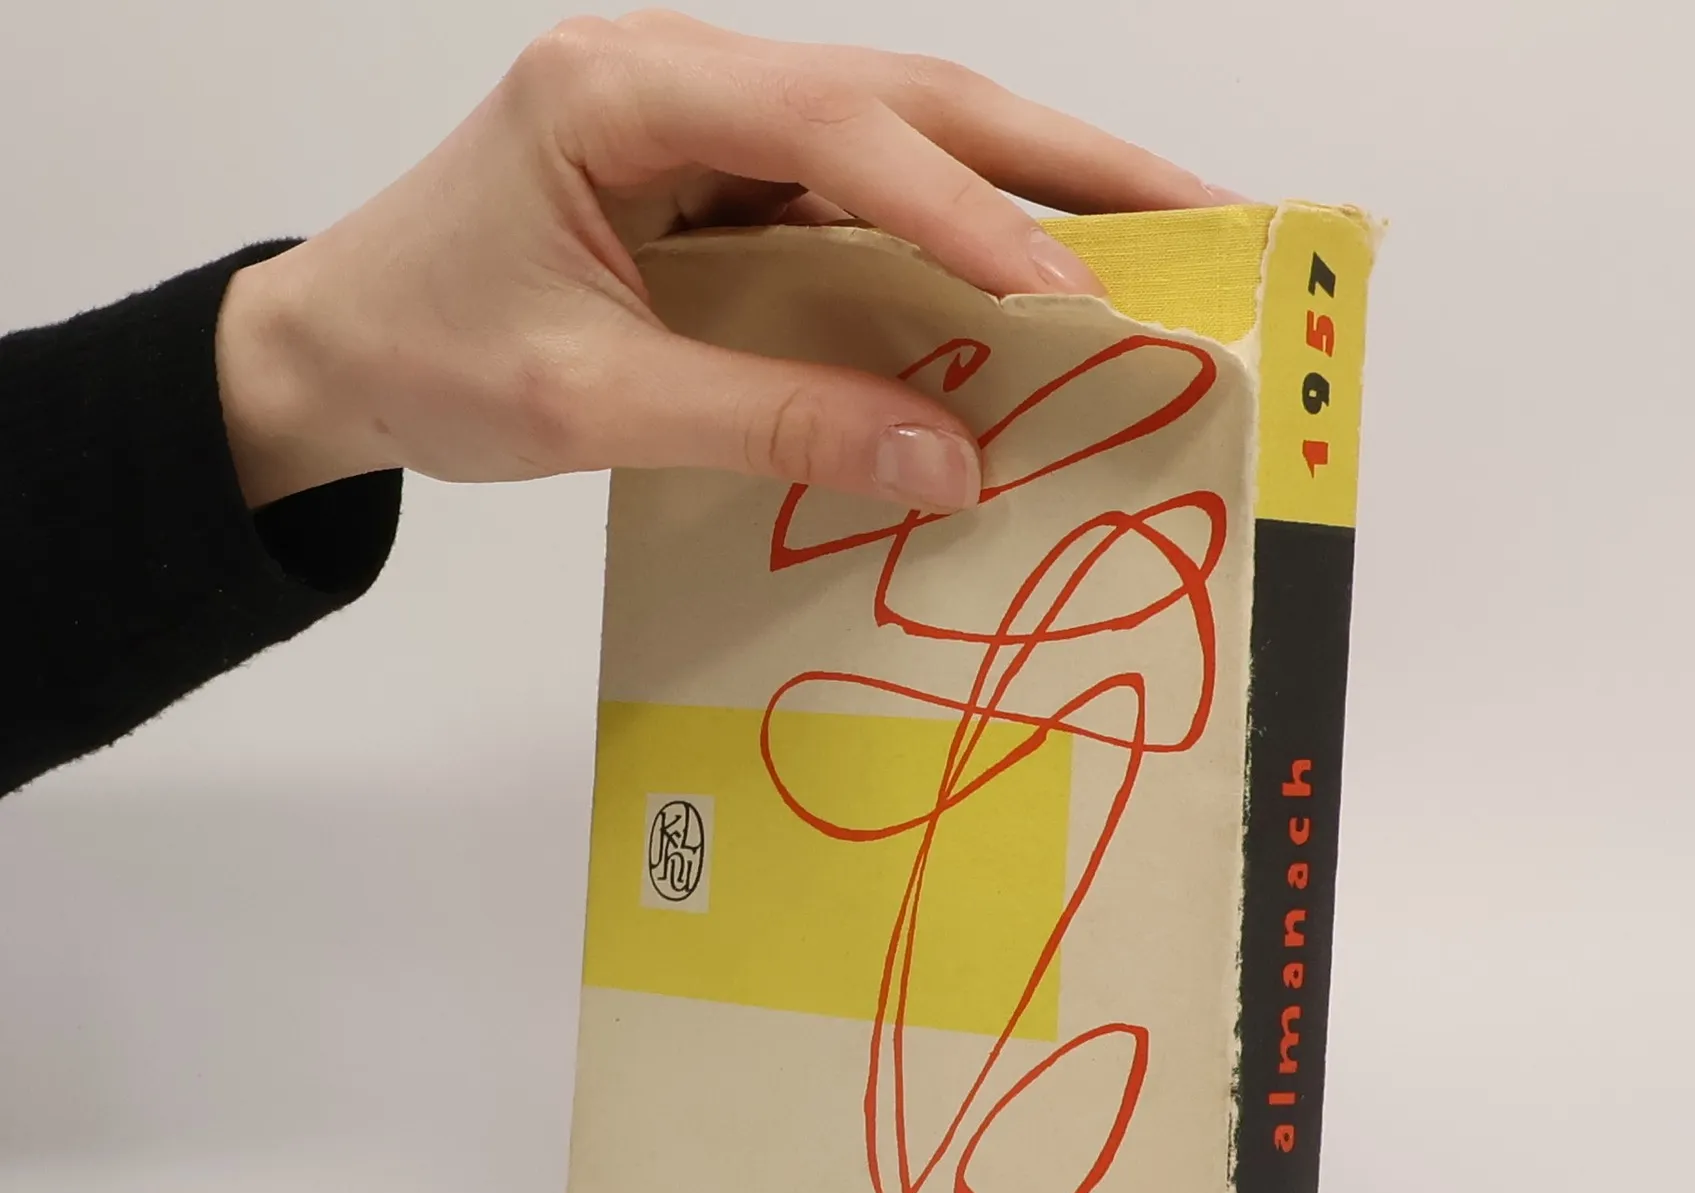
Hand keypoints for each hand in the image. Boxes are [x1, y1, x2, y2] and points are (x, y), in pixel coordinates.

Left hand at [214, 10, 1237, 512]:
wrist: (333, 348)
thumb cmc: (426, 359)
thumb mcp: (593, 404)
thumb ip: (772, 423)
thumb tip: (949, 460)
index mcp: (620, 91)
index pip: (834, 129)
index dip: (965, 209)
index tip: (1074, 293)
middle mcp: (680, 73)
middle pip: (906, 96)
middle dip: (1062, 164)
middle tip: (1206, 221)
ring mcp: (709, 116)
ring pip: (905, 132)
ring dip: (1035, 187)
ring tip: (1166, 239)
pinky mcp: (725, 173)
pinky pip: (867, 191)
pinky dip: (963, 232)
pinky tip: (1045, 273)